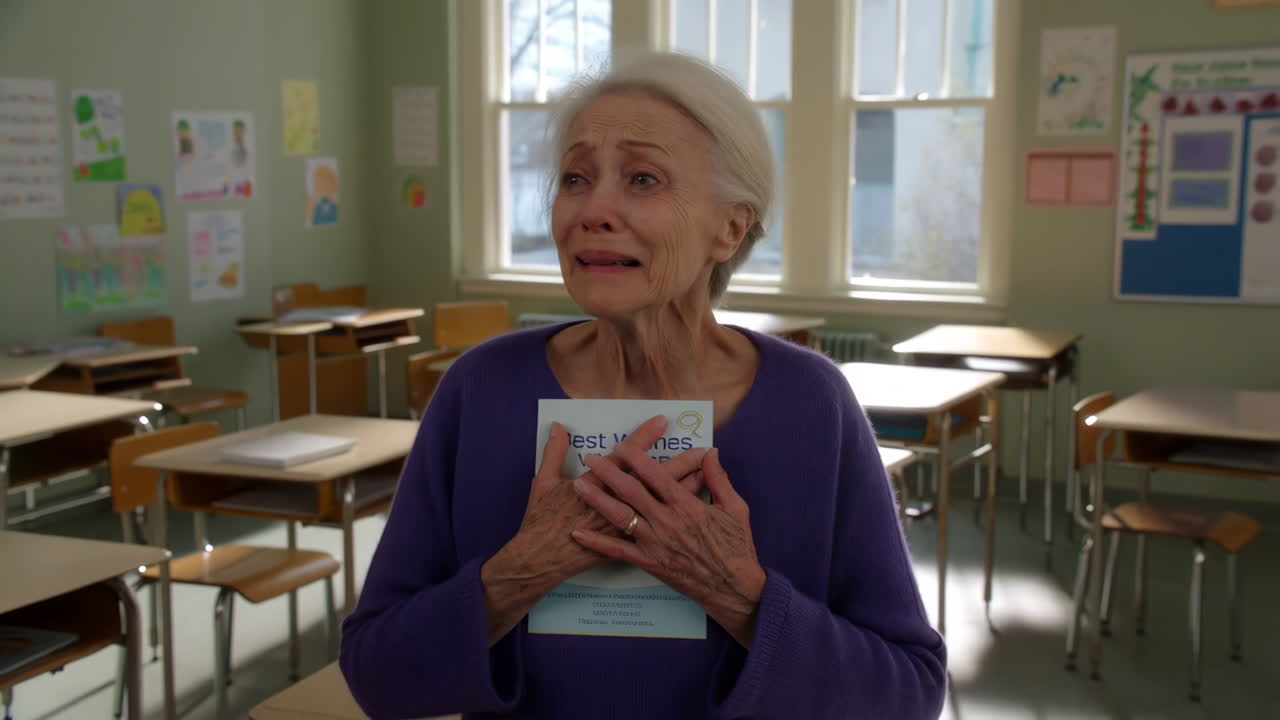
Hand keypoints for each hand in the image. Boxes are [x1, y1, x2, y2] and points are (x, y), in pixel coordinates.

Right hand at [479, 415, 706, 644]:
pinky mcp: (626, 545)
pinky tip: (687, 509)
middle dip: (678, 463)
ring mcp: (622, 526)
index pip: (625, 456)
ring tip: (703, 476)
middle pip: (652, 480)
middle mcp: (614, 503)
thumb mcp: (542, 483)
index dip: (644, 437)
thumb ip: (553, 453)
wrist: (540, 559)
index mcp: (595, 483)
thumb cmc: (540, 520)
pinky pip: (659, 528)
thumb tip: (559, 427)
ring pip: (659, 504)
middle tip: (700, 449)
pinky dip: (671, 518)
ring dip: (682, 488)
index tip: (663, 421)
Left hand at [571, 446, 765, 647]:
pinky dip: (598, 542)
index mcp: (688, 506)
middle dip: (609, 472)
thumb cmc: (737, 547)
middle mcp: (668, 522)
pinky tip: (579, 534)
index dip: (637, 459)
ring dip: (598, 499)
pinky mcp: (651, 563)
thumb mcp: (736, 508)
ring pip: (621, 517)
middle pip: (632, 491)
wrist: (734, 588)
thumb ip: (719, 479)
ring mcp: (657, 543)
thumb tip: (710, 453)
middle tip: (590, 457)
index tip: (622, 445)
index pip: (657, 476)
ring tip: (578, 484)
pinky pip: (620, 551)